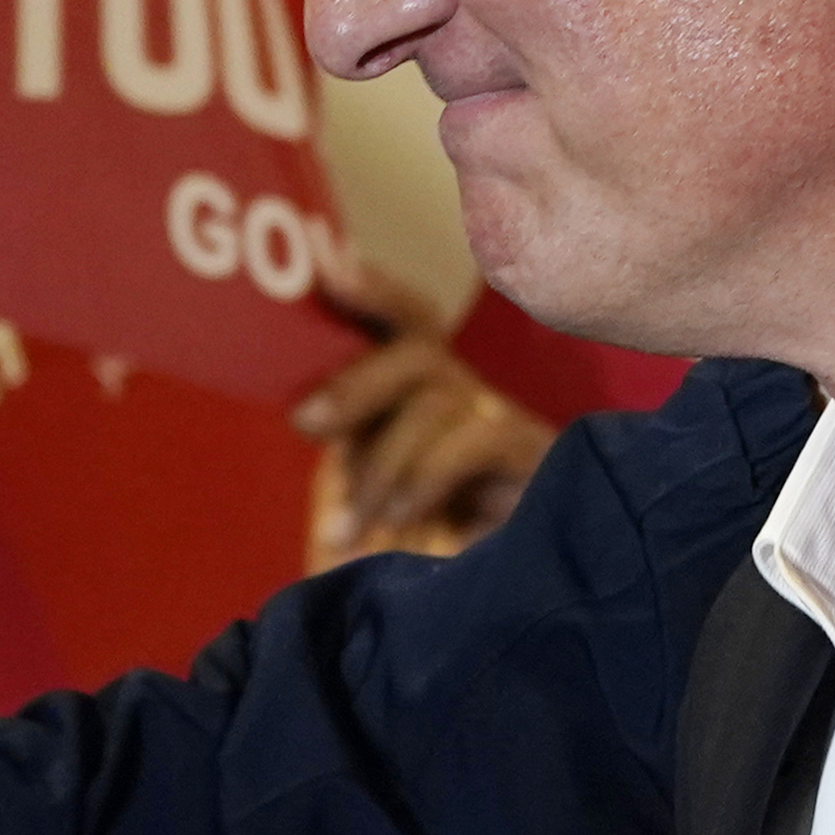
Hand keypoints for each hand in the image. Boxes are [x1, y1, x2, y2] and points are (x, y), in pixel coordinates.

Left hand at [298, 267, 552, 568]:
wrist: (514, 570)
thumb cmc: (429, 511)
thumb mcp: (379, 463)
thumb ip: (349, 430)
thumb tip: (304, 412)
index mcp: (423, 377)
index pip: (404, 314)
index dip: (373, 287)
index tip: (330, 265)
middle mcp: (464, 384)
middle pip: (416, 351)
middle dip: (355, 384)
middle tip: (304, 422)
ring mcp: (500, 416)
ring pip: (435, 403)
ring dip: (381, 464)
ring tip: (347, 526)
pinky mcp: (530, 455)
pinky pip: (475, 442)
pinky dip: (427, 477)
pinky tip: (401, 518)